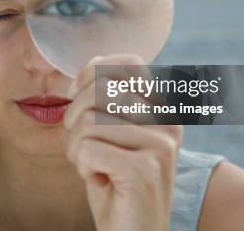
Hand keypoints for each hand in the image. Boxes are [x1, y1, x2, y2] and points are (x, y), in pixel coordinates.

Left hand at [63, 54, 182, 230]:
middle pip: (99, 89)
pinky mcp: (145, 170)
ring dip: (76, 149)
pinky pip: (88, 150)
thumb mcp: (111, 133)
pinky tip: (99, 180)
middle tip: (83, 145)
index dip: (93, 73)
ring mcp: (160, 146)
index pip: (129, 62)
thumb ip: (106, 98)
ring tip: (94, 167)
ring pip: (88, 122)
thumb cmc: (114, 182)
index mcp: (163, 108)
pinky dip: (82, 168)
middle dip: (75, 118)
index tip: (80, 101)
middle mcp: (168, 123)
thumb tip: (90, 65)